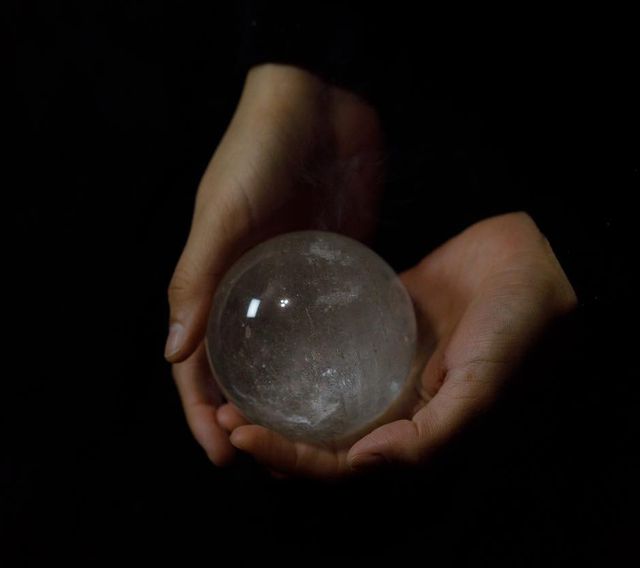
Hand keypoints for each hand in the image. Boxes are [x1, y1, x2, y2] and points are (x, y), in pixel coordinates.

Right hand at [165, 64, 383, 464]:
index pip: (198, 364)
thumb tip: (173, 355)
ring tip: (309, 436)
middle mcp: (251, 291)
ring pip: (286, 355)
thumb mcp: (223, 212)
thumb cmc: (258, 151)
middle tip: (267, 459)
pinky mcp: (333, 269)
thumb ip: (198, 277)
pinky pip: (328, 323)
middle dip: (245, 416)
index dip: (202, 413)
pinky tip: (346, 383)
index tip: (220, 456)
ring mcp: (294, 284)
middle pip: (241, 369)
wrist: (318, 105)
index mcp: (214, 281)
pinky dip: (329, 355)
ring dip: (288, 395)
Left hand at [220, 212, 577, 476]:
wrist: (533, 262)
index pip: (342, 463)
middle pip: (322, 436)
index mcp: (414, 430)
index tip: (244, 437)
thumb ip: (429, 435)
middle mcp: (393, 404)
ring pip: (322, 392)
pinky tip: (271, 340)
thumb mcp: (480, 390)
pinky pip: (335, 340)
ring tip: (234, 384)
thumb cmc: (518, 331)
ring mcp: (384, 362)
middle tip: (226, 414)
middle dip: (273, 435)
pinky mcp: (381, 321)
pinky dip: (303, 349)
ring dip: (280, 397)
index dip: (292, 459)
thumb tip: (361, 462)